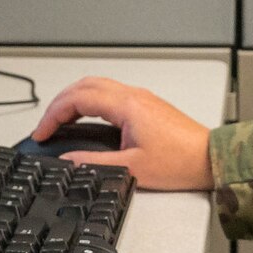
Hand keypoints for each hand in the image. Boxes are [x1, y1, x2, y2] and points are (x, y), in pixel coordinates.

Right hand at [29, 76, 211, 190]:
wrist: (209, 159)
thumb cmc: (180, 162)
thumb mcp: (131, 168)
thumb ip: (93, 162)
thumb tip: (67, 159)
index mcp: (127, 106)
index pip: (78, 99)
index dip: (53, 114)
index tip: (43, 132)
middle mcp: (133, 96)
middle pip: (85, 85)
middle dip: (59, 103)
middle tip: (46, 124)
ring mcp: (141, 98)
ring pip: (98, 86)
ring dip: (74, 99)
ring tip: (61, 121)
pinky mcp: (147, 105)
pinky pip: (111, 94)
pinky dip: (90, 102)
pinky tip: (86, 119)